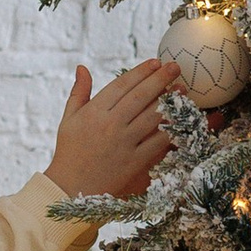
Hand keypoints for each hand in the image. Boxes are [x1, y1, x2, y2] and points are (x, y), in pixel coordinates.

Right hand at [49, 58, 179, 201]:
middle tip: (175, 66)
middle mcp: (110, 124)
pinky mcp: (134, 162)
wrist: (70, 189)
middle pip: (141, 96)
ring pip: (152, 117)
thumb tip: (82, 67)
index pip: (122, 85)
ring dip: (170, 101)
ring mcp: (124, 143)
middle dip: (160, 79)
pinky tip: (182, 120)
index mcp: (94, 112)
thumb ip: (79, 92)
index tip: (155, 62)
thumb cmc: (69, 151)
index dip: (140, 72)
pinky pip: (157, 143)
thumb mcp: (68, 119)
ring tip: (182, 89)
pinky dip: (171, 130)